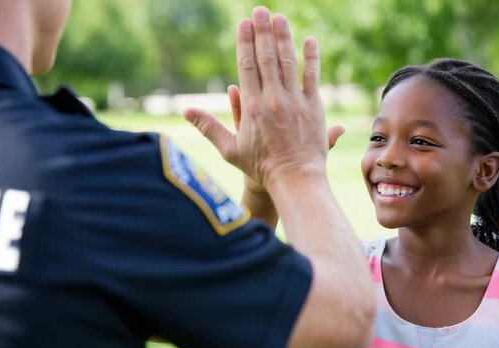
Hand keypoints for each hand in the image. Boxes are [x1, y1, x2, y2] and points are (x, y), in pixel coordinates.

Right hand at [184, 7, 327, 188]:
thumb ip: (208, 126)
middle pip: (266, 58)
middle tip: (261, 10)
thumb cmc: (260, 167)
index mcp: (252, 106)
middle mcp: (273, 99)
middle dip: (263, 31)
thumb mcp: (229, 149)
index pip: (246, 66)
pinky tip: (310, 40)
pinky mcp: (313, 107)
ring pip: (289, 62)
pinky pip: (312, 77)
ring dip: (284, 37)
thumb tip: (185, 110)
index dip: (245, 42)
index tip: (244, 24)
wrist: (294, 178)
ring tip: (280, 18)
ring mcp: (295, 101)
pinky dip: (311, 58)